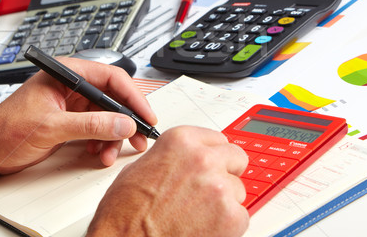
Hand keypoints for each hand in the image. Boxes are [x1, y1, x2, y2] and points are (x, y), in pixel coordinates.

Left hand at [0, 57, 156, 174]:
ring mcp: (71, 104)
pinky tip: (97, 152)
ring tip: (110, 154)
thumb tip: (123, 124)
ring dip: (113, 136)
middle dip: (126, 120)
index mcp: (66, 74)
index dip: (132, 97)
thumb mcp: (51, 127)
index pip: (111, 77)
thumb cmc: (6, 128)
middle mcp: (71, 86)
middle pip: (112, 97)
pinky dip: (102, 141)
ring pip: (107, 115)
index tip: (145, 116)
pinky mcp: (70, 120)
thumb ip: (90, 125)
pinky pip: (96, 127)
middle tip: (139, 138)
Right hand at [87, 126, 249, 236]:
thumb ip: (169, 158)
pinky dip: (227, 225)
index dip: (213, 154)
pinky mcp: (231, 217)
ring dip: (224, 201)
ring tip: (197, 214)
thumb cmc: (125, 213)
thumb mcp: (139, 168)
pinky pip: (241, 216)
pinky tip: (202, 227)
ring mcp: (219, 187)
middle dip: (226, 172)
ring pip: (238, 190)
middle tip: (210, 189)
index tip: (211, 162)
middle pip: (236, 158)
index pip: (217, 139)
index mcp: (181, 141)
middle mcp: (202, 159)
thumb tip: (180, 161)